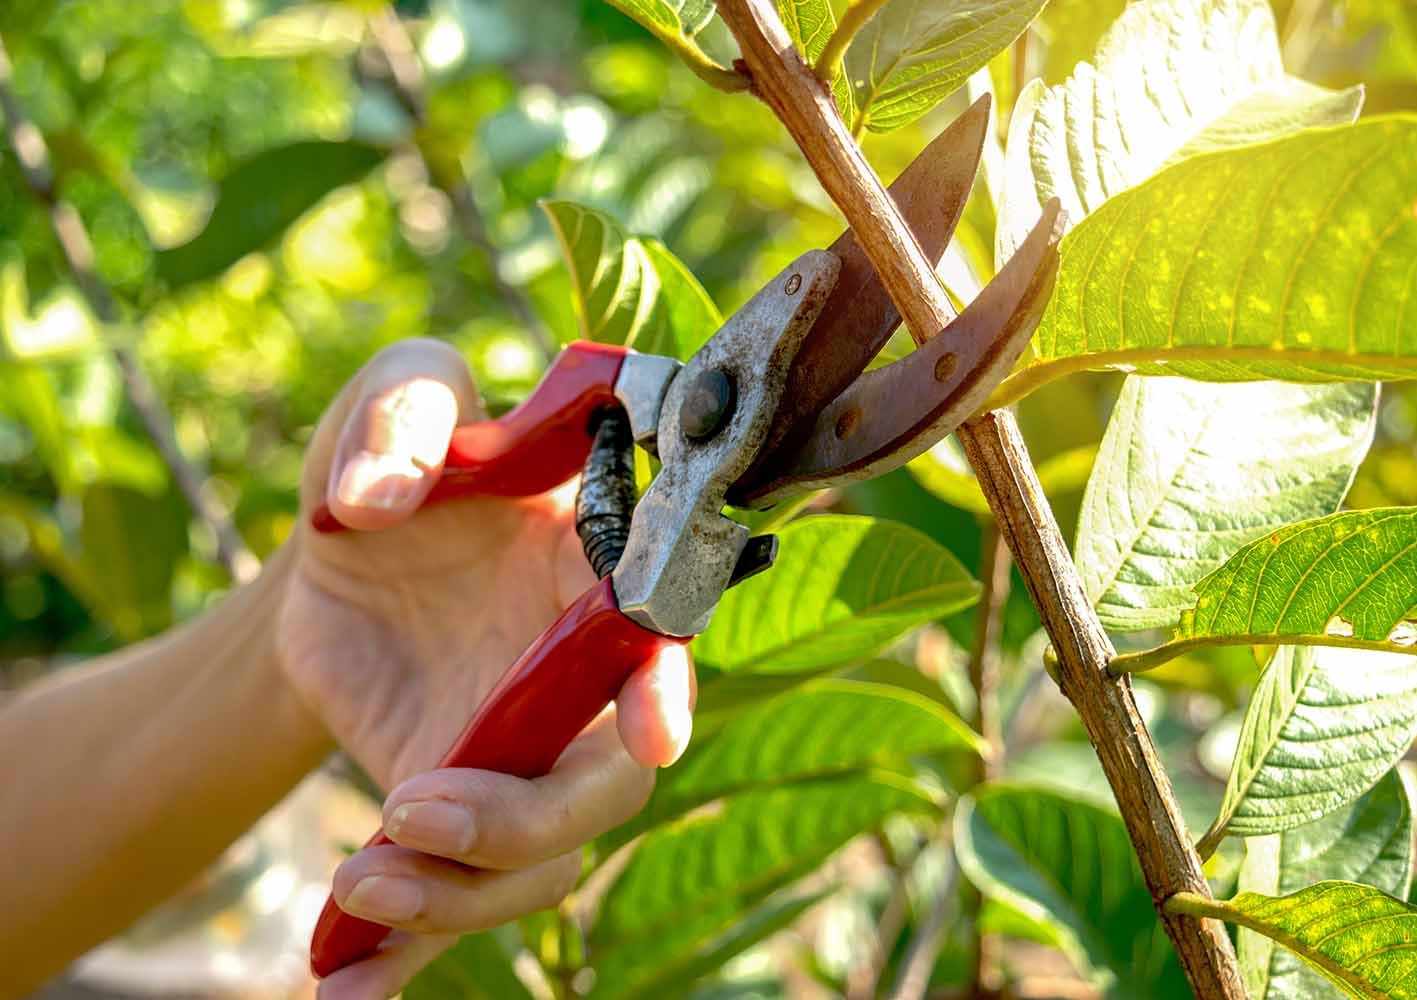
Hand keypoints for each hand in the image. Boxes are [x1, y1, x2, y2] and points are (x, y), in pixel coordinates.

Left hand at [276, 339, 694, 997]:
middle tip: (409, 808)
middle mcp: (577, 677)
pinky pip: (453, 899)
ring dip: (457, 896)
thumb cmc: (396, 457)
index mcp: (592, 574)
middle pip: (603, 785)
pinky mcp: (455, 805)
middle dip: (525, 823)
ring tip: (355, 882)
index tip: (650, 736)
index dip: (664, 693)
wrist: (333, 548)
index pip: (657, 641)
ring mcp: (520, 752)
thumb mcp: (394, 398)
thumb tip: (369, 504)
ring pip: (538, 864)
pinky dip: (404, 957)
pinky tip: (345, 995)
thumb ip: (397, 417)